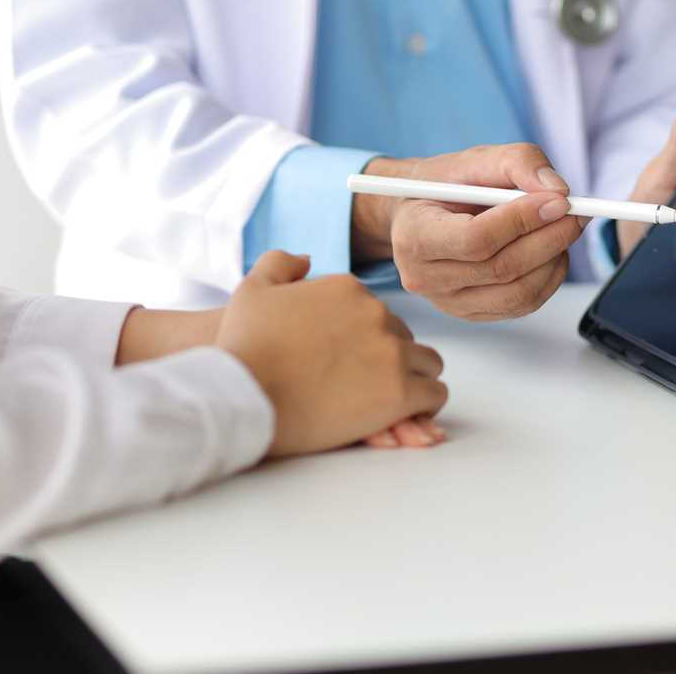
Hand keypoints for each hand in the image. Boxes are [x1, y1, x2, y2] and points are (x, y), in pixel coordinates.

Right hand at [216, 251, 447, 456]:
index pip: (376, 312)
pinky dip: (423, 406)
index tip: (348, 360)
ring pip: (428, 364)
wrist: (242, 394)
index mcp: (348, 290)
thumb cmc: (243, 347)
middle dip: (390, 358)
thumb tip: (306, 259)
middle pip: (403, 337)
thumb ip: (279, 264)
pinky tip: (403, 416)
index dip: (364, 338)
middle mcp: (376, 314)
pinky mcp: (399, 393)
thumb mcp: (252, 289)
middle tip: (365, 385)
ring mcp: (391, 353)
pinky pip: (433, 396)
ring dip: (413, 379)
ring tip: (388, 400)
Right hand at [352, 144, 586, 320]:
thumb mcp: (477, 159)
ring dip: (553, 261)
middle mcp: (424, 277)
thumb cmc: (445, 186)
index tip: (557, 201)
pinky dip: (547, 279)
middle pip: (501, 269)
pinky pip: (520, 306)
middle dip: (549, 239)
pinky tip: (550, 253)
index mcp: (414, 235)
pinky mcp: (471, 314)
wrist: (420, 215)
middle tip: (575, 214)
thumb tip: (558, 191)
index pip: (476, 239)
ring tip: (563, 230)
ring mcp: (447, 303)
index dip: (522, 221)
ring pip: (516, 293)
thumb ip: (519, 163)